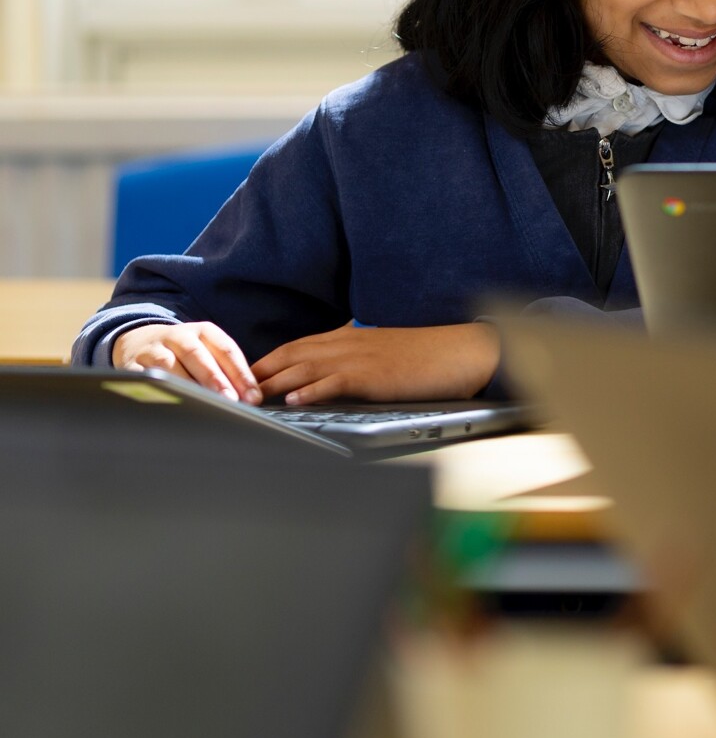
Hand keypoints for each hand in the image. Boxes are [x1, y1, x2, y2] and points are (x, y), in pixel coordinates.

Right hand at [113, 321, 261, 402]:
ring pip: (168, 366)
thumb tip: (251, 399)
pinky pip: (143, 378)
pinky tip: (170, 403)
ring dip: (186, 385)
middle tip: (231, 400)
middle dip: (215, 379)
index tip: (253, 396)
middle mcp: (178, 336)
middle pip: (197, 355)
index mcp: (203, 332)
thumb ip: (229, 372)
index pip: (226, 350)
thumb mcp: (208, 353)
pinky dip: (155, 390)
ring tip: (202, 403)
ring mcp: (153, 350)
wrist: (138, 342)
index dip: (241, 374)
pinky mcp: (131, 366)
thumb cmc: (185, 354)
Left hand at [252, 322, 500, 404]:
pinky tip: (293, 401)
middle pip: (290, 355)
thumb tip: (337, 376)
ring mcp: (360, 357)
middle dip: (258, 373)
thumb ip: (358, 359)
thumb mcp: (386, 353)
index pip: (296, 347)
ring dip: (274, 384)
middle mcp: (347, 343)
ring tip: (249, 400)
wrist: (463, 351)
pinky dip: (310, 390)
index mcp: (348, 336)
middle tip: (230, 391)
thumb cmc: (429, 356)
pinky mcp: (374, 375)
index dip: (266, 362)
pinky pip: (334, 381)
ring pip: (304, 367)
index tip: (243, 378)